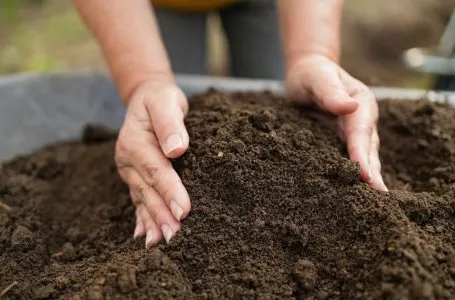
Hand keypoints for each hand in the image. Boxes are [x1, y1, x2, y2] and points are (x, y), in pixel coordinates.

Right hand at [115, 80, 190, 247]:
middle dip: (161, 214)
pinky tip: (145, 236)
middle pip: (147, 190)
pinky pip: (138, 199)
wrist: (146, 98)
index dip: (170, 191)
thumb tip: (177, 149)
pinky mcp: (134, 176)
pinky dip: (142, 218)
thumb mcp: (166, 101)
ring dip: (152, 221)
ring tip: (161, 242)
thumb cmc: (160, 99)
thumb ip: (170, 123)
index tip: (184, 211)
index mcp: (135, 141)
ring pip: (142, 198)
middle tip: (176, 236)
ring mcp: (129, 170)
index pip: (156, 170)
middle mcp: (128, 159)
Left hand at [285, 54, 387, 190]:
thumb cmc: (312, 74)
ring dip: (365, 180)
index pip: (362, 134)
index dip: (363, 157)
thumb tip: (350, 107)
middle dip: (372, 175)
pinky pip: (346, 160)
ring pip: (361, 159)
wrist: (307, 74)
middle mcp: (361, 122)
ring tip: (368, 204)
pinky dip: (349, 176)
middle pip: (368, 151)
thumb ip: (331, 93)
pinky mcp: (339, 142)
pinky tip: (347, 193)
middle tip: (378, 202)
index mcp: (361, 105)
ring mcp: (351, 134)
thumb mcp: (319, 78)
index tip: (367, 178)